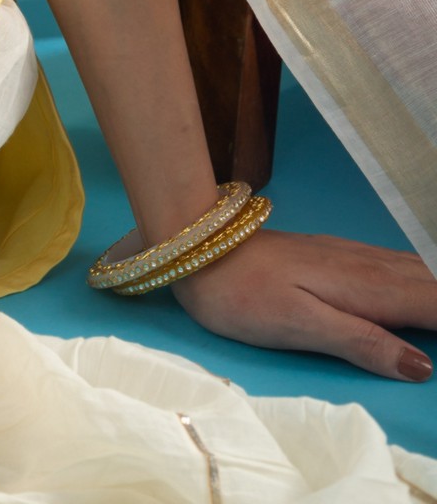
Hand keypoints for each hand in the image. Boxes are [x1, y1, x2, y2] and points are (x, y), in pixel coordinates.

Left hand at [174, 227, 436, 381]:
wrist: (199, 246)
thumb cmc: (243, 294)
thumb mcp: (301, 326)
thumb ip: (362, 342)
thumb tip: (421, 365)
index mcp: (363, 287)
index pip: (430, 301)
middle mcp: (365, 265)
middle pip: (429, 281)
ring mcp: (350, 256)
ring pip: (414, 269)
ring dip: (435, 287)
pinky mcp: (334, 254)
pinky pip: (394, 263)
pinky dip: (419, 277)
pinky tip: (420, 283)